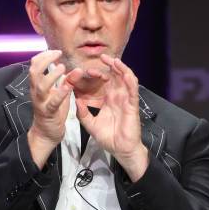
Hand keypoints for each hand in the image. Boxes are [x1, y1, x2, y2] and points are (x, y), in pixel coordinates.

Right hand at [27, 50, 82, 167]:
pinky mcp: (48, 112)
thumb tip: (76, 69)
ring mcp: (41, 102)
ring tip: (62, 67)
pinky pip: (53, 102)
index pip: (35, 65)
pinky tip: (67, 86)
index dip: (43, 55)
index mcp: (37, 85)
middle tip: (58, 54)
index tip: (56, 51)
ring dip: (51, 75)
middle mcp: (36, 92)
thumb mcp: (60, 94)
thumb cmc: (52, 111)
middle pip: (34, 71)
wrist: (46, 133)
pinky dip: (60, 93)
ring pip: (41, 85)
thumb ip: (66, 82)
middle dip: (45, 59)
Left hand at [76, 54, 148, 181]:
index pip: (101, 83)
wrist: (120, 149)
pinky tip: (124, 72)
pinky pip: (133, 89)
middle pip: (113, 76)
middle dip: (106, 66)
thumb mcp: (90, 124)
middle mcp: (117, 97)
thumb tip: (76, 100)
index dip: (94, 76)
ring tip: (112, 60)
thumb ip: (83, 113)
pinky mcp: (132, 104)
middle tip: (97, 60)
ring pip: (125, 78)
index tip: (83, 72)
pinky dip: (129, 79)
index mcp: (107, 100)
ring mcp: (125, 99)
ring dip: (119, 68)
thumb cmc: (108, 137)